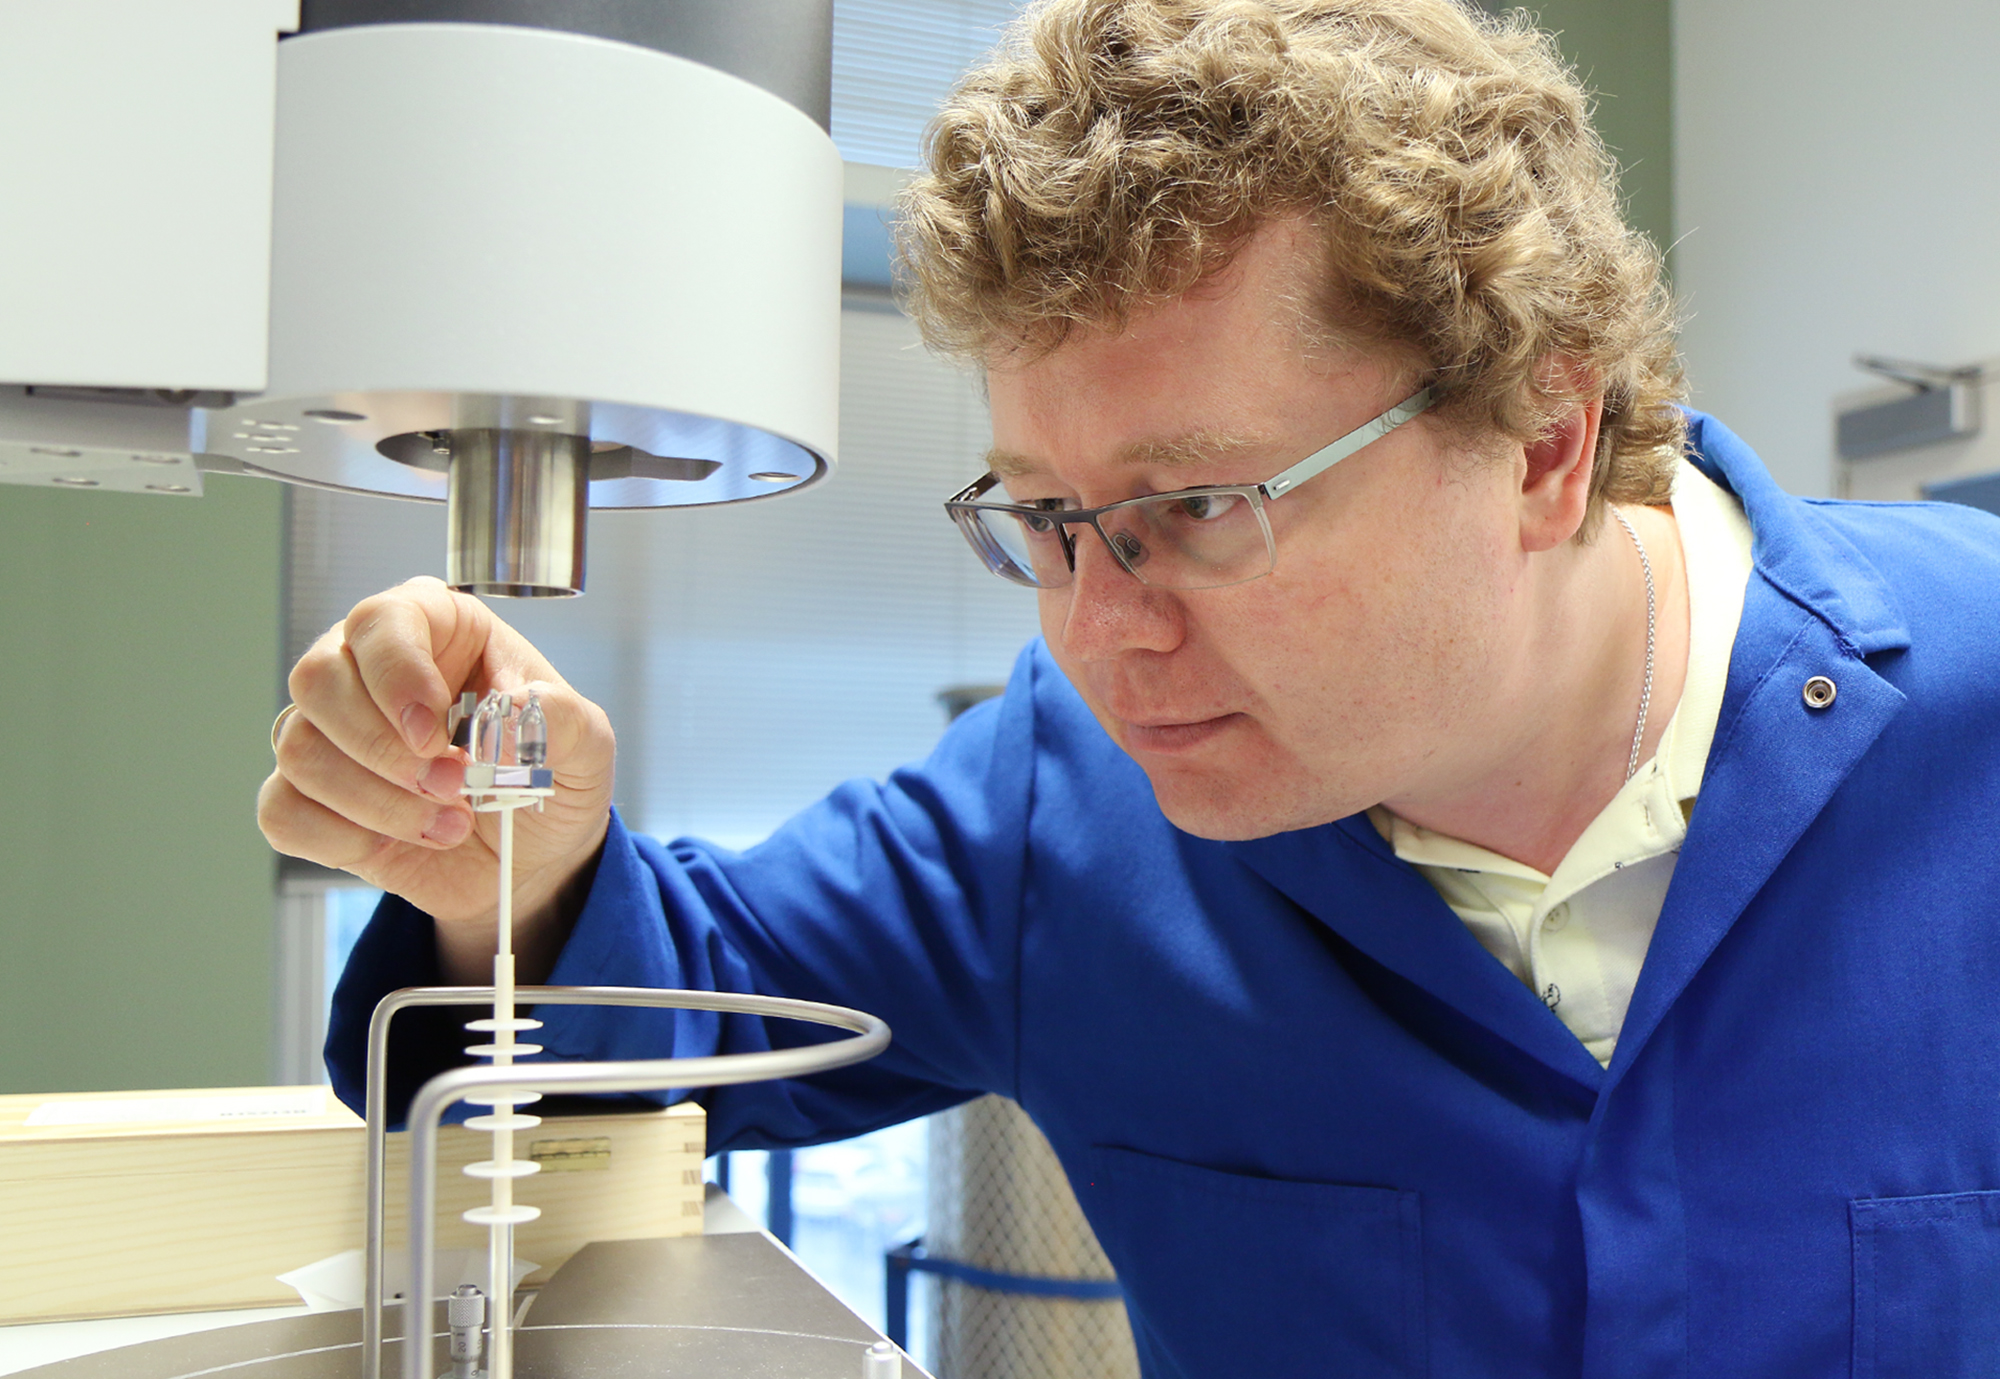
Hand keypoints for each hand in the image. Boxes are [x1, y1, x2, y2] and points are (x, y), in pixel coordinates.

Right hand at [258, 577, 614, 980]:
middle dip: (384, 749)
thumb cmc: (549, 779)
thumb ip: (562, 718)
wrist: (530, 857)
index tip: (434, 731)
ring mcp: (329, 733)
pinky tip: (400, 843)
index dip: (397, 676)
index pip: (380, 621)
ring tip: (450, 823)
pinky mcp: (310, 797)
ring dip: (378, 802)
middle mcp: (366, 669)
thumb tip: (509, 713)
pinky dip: (344, 838)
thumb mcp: (587, 745)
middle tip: (453, 785)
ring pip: (301, 751)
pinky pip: (284, 811)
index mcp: (434, 628)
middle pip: (317, 680)